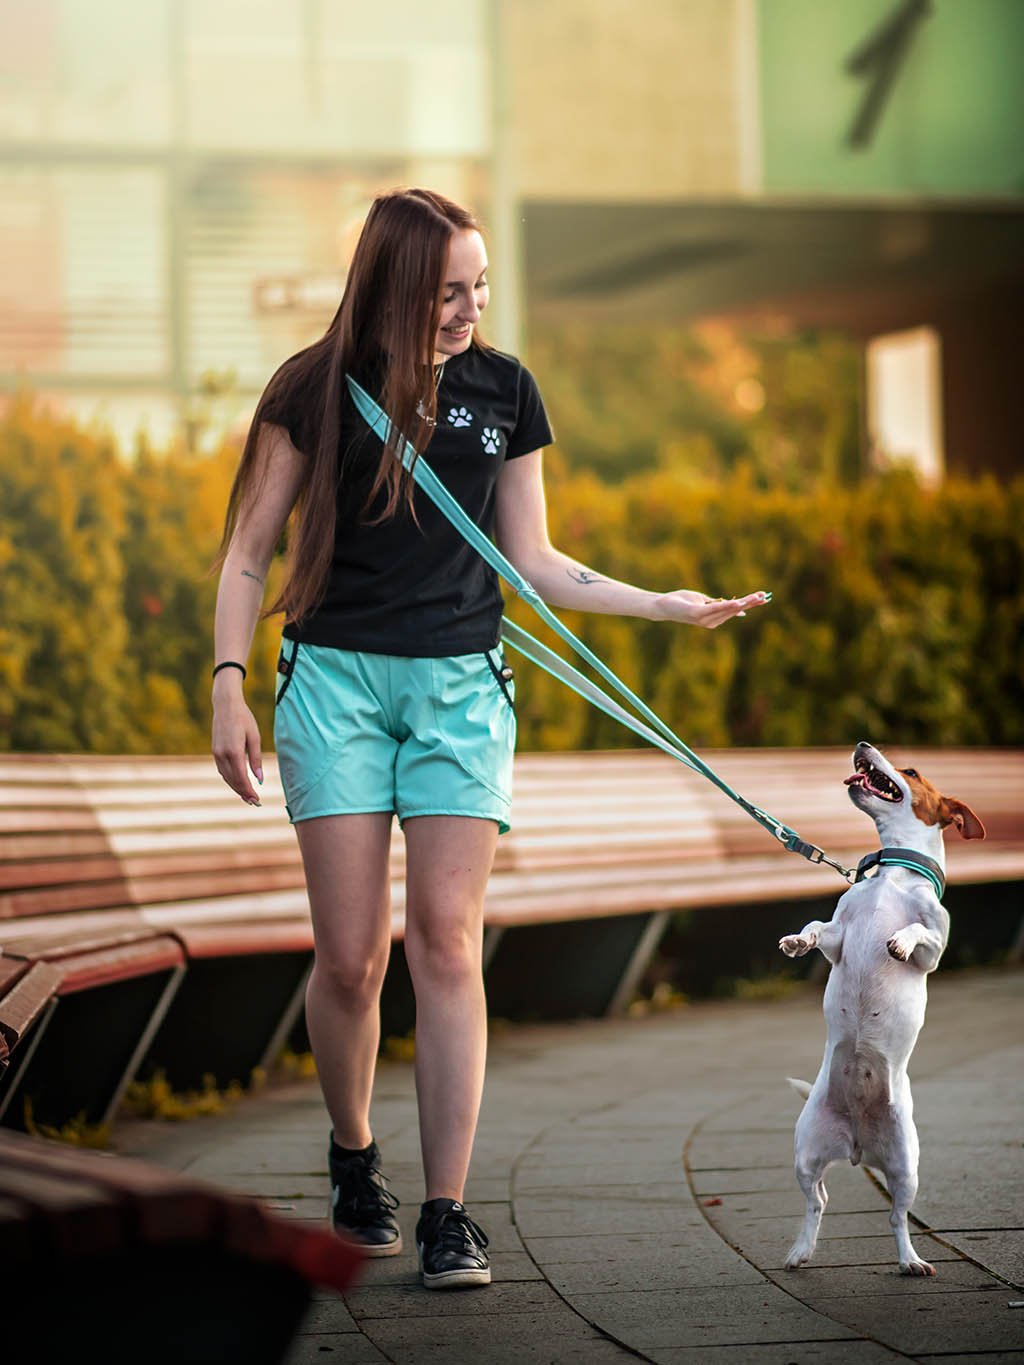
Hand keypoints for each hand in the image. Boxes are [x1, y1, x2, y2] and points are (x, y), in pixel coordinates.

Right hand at [212, 683, 263, 805]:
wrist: (225, 705)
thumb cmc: (244, 719)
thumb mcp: (254, 737)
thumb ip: (256, 759)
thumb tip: (260, 779)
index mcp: (234, 751)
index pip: (242, 778)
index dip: (249, 791)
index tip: (257, 799)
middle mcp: (222, 754)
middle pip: (233, 780)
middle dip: (243, 793)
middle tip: (254, 802)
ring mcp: (216, 753)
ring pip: (226, 777)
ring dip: (236, 788)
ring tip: (247, 796)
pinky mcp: (214, 751)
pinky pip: (222, 770)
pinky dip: (230, 779)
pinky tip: (238, 783)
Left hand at [651, 590, 770, 628]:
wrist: (663, 606)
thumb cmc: (682, 602)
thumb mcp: (704, 601)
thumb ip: (719, 604)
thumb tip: (737, 606)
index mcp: (714, 618)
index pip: (736, 610)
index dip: (751, 603)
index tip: (764, 597)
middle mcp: (711, 622)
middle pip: (735, 610)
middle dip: (751, 603)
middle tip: (765, 596)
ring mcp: (704, 619)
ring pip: (727, 610)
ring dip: (742, 603)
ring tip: (755, 598)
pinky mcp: (697, 614)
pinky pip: (714, 609)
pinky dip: (726, 606)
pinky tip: (737, 603)